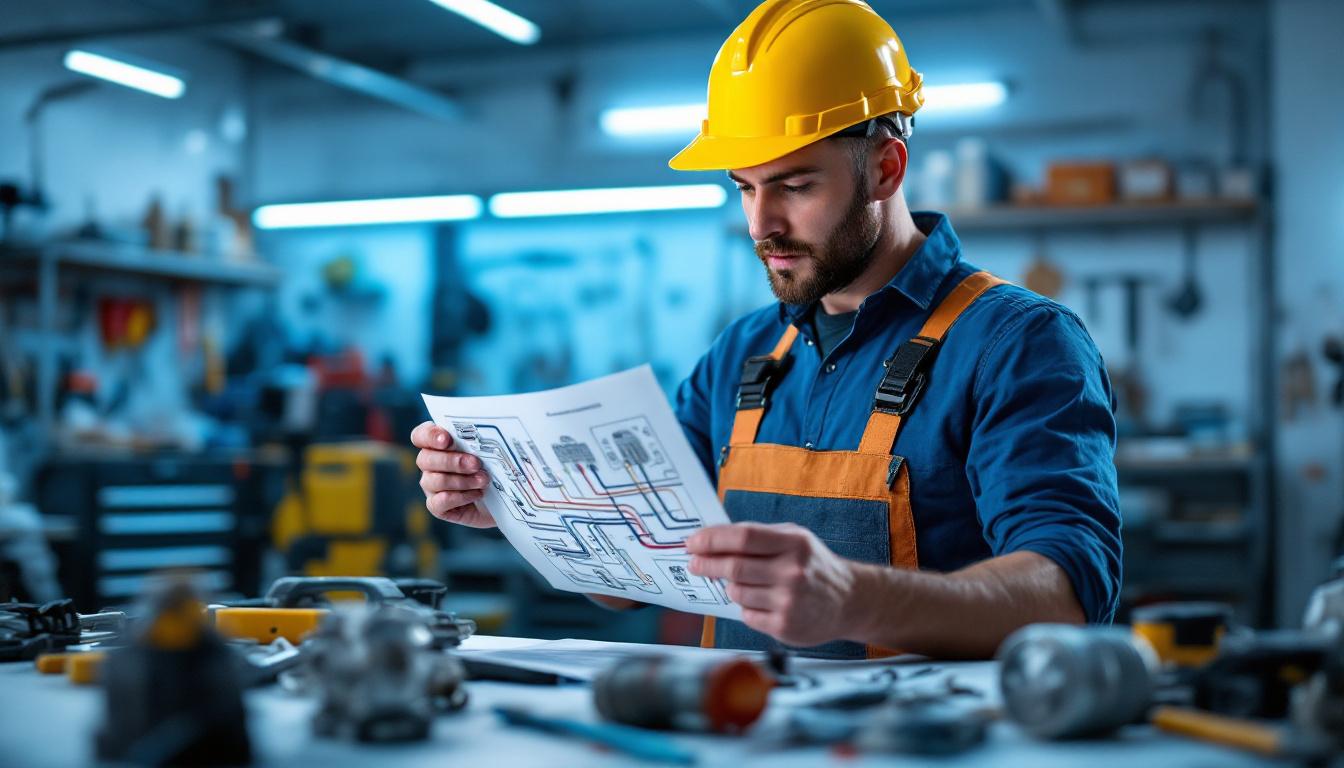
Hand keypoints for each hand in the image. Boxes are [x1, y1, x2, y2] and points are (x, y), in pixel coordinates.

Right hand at [410, 421, 495, 527]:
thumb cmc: (495, 468)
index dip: (430, 436)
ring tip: (483, 481)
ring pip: (434, 480)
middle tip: (476, 464)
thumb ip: (480, 439)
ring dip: (461, 481)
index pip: (420, 435)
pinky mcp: (438, 507)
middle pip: (425, 459)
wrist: (505, 497)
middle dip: (452, 461)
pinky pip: (439, 502)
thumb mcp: (490, 450)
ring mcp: (431, 486)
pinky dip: (460, 497)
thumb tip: (483, 430)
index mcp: (438, 444)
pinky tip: (477, 494)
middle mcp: (430, 464)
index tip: (447, 440)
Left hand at [686, 522, 859, 646]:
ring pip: (737, 592)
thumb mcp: (795, 539)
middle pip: (734, 567)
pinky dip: (746, 607)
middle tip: (694, 563)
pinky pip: (747, 614)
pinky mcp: (784, 626)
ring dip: (730, 587)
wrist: (848, 601)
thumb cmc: (813, 566)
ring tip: (741, 583)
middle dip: (707, 564)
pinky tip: (760, 601)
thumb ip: (758, 537)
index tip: (692, 543)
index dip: (712, 540)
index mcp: (794, 543)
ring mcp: (789, 601)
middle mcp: (793, 572)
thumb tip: (712, 539)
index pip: (742, 538)